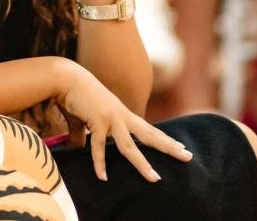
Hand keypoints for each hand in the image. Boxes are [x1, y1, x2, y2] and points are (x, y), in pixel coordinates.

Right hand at [54, 60, 193, 181]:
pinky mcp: (97, 121)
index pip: (149, 129)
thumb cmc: (77, 95)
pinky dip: (100, 163)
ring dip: (142, 164)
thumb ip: (83, 135)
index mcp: (123, 114)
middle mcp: (122, 116)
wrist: (68, 78)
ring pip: (130, 146)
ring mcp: (111, 119)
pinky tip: (103, 177)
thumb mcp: (86, 118)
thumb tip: (76, 148)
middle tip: (188, 157)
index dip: (165, 139)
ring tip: (155, 178)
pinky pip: (98, 146)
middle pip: (150, 136)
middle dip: (169, 147)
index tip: (180, 147)